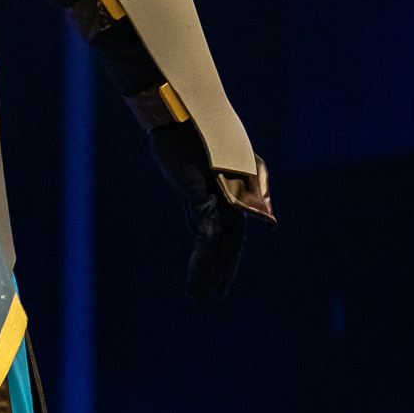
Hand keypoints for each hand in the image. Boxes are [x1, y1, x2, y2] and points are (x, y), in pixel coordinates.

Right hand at [144, 119, 246, 304]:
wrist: (178, 113)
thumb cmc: (182, 133)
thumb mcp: (190, 171)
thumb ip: (198, 197)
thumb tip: (198, 222)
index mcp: (234, 190)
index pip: (233, 234)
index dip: (227, 261)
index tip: (221, 284)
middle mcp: (235, 195)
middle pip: (231, 245)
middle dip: (220, 274)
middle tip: (209, 300)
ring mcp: (224, 197)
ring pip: (222, 247)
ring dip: (209, 276)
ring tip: (197, 299)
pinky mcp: (207, 197)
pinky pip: (208, 239)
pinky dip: (201, 262)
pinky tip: (194, 280)